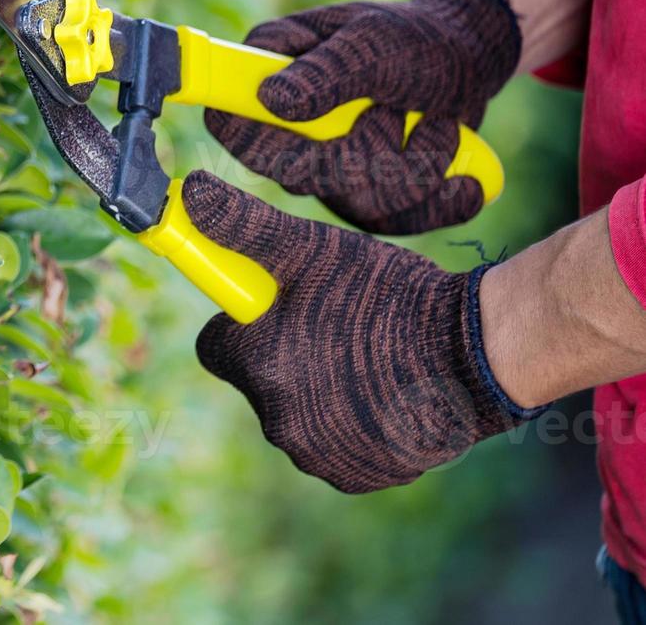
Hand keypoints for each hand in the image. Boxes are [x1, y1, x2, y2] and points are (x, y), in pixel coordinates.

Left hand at [180, 171, 538, 492]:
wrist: (478, 353)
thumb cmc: (389, 295)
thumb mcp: (311, 248)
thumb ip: (243, 224)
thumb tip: (190, 192)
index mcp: (254, 364)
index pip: (217, 345)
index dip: (246, 323)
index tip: (282, 307)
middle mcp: (276, 420)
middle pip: (260, 380)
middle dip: (286, 356)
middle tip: (339, 327)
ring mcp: (317, 455)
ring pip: (299, 414)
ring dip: (321, 391)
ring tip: (371, 358)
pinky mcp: (357, 477)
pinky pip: (336, 447)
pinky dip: (354, 425)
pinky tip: (388, 394)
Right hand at [204, 0, 520, 234]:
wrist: (467, 61)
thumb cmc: (416, 38)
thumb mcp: (377, 42)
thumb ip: (327, 72)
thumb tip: (271, 100)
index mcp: (265, 77)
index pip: (231, 126)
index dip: (259, 142)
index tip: (316, 134)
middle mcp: (284, 132)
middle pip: (299, 176)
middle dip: (370, 152)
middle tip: (400, 110)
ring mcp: (321, 169)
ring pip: (355, 206)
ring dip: (418, 167)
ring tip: (441, 125)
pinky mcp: (360, 198)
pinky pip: (393, 224)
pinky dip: (439, 201)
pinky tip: (462, 178)